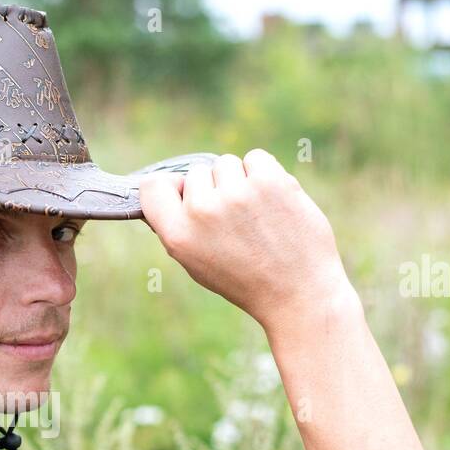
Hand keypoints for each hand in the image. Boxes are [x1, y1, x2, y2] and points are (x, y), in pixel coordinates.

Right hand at [138, 149, 358, 335]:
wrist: (298, 291)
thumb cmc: (246, 279)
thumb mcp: (197, 263)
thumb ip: (179, 226)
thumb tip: (171, 187)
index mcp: (178, 236)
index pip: (152, 186)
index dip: (169, 186)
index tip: (183, 193)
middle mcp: (202, 212)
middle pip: (195, 172)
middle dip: (212, 188)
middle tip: (234, 221)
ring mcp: (236, 193)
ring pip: (226, 163)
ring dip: (239, 180)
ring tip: (255, 213)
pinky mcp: (268, 180)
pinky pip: (255, 158)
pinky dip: (264, 173)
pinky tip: (272, 202)